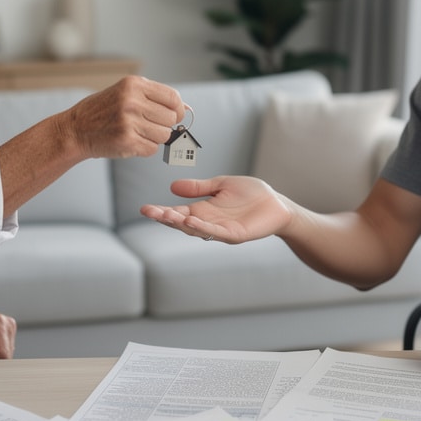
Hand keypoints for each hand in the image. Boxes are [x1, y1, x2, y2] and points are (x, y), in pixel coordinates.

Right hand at [61, 76, 184, 159]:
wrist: (74, 130)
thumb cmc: (101, 112)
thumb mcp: (125, 93)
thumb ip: (153, 97)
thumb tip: (186, 108)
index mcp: (134, 84)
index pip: (173, 97)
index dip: (178, 109)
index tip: (173, 116)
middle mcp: (132, 101)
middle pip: (171, 118)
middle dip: (163, 125)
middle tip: (147, 126)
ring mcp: (129, 122)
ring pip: (164, 135)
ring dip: (154, 138)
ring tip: (136, 133)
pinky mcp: (127, 141)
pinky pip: (152, 149)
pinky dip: (144, 149)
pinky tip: (130, 142)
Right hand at [140, 176, 292, 243]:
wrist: (277, 204)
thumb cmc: (251, 194)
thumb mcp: (221, 185)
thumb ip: (199, 187)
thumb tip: (172, 187)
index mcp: (203, 210)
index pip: (177, 211)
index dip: (161, 211)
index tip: (144, 208)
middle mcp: (208, 222)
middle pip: (181, 222)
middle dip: (165, 217)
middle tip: (149, 212)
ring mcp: (220, 231)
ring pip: (195, 229)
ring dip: (180, 223)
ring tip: (165, 215)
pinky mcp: (234, 235)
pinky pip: (215, 232)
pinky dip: (202, 227)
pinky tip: (191, 220)